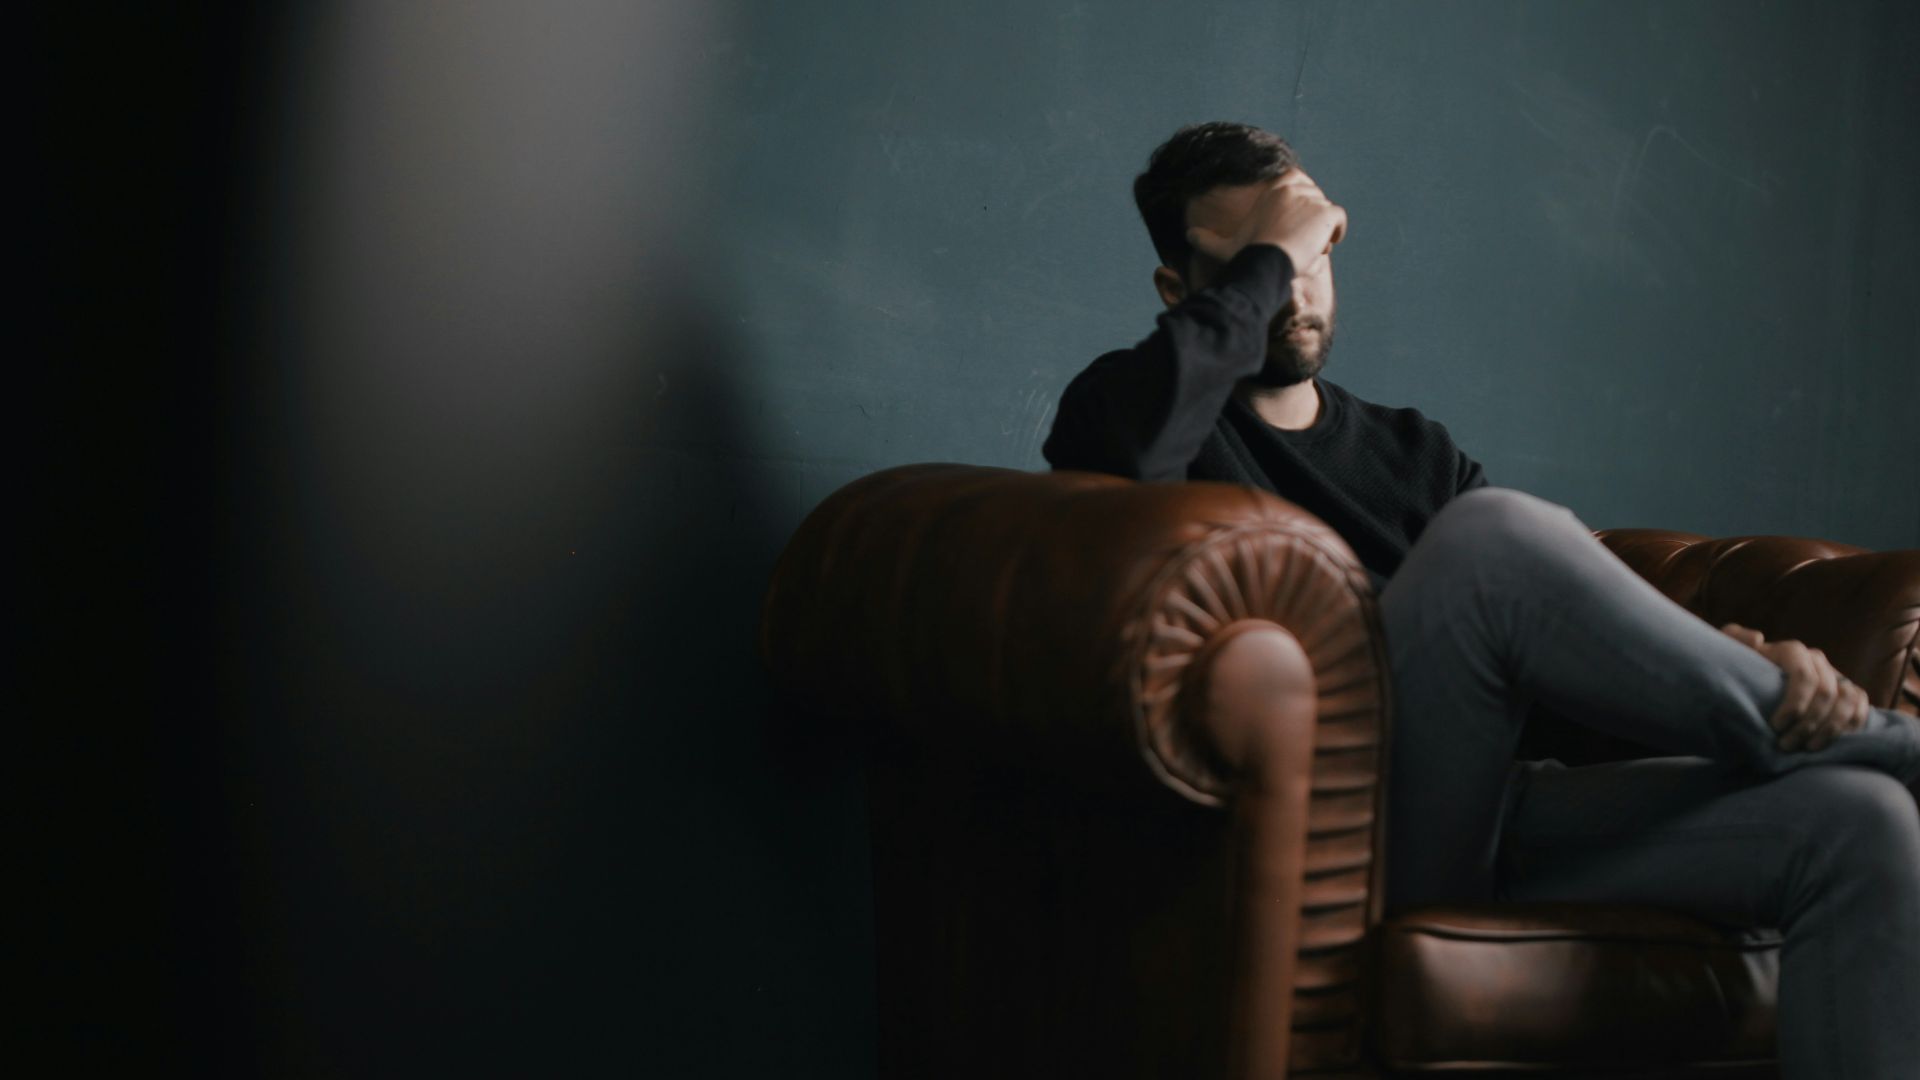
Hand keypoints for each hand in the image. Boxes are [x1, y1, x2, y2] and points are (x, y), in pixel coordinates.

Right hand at [1186, 169, 1347, 275]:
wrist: (1265, 261)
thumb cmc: (1245, 254)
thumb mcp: (1223, 246)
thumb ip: (1206, 239)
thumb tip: (1187, 235)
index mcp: (1274, 188)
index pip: (1298, 185)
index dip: (1298, 206)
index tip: (1292, 226)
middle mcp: (1294, 186)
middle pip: (1314, 200)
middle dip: (1310, 220)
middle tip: (1298, 243)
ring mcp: (1312, 198)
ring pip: (1325, 213)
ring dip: (1320, 231)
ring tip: (1307, 250)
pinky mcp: (1326, 212)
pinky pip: (1339, 220)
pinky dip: (1336, 233)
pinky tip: (1323, 246)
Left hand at [1720, 623, 1869, 751]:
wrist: (1753, 686)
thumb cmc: (1740, 672)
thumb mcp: (1731, 655)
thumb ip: (1735, 640)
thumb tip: (1757, 638)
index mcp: (1791, 651)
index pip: (1804, 675)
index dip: (1795, 703)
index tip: (1776, 726)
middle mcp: (1817, 661)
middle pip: (1825, 692)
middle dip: (1808, 723)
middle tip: (1786, 745)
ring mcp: (1835, 675)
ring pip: (1847, 699)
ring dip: (1831, 728)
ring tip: (1808, 748)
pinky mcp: (1848, 692)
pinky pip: (1861, 705)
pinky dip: (1852, 724)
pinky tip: (1833, 741)